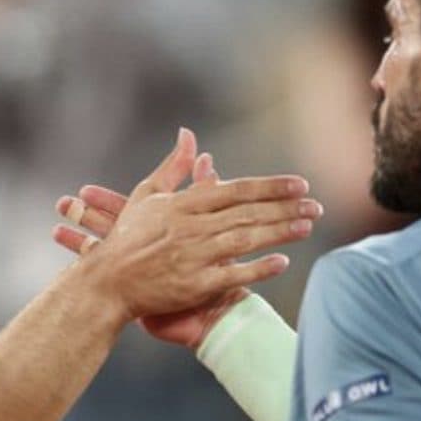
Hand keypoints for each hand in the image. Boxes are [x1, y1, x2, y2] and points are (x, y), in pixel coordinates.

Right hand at [62, 129, 320, 321]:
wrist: (105, 283)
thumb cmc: (125, 239)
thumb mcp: (146, 197)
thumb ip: (173, 167)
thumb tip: (188, 135)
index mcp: (183, 204)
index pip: (235, 189)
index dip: (270, 186)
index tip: (299, 184)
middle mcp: (191, 227)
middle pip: (247, 214)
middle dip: (284, 209)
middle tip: (315, 206)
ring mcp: (192, 256)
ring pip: (244, 240)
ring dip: (278, 233)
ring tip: (306, 226)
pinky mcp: (193, 285)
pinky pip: (232, 275)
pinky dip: (257, 269)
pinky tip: (282, 262)